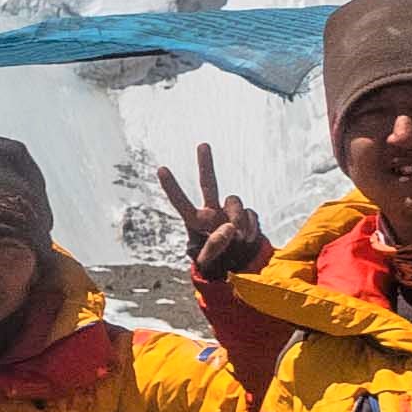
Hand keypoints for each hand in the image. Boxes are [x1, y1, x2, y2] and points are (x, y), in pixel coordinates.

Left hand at [150, 142, 266, 281]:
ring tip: (239, 237)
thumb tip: (228, 228)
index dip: (171, 187)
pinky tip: (247, 239)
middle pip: (208, 183)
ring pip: (234, 200)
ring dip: (237, 217)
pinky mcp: (247, 215)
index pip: (181, 203)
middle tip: (202, 144)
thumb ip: (214, 245)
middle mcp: (211, 211)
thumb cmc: (216, 263)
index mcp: (196, 221)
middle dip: (206, 164)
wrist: (238, 266)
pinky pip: (250, 214)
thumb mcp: (208, 260)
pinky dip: (250, 226)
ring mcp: (229, 211)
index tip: (161, 168)